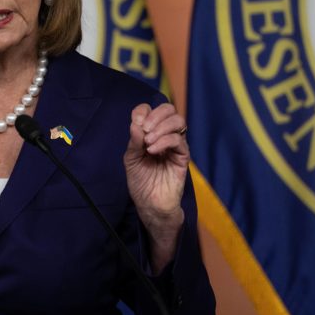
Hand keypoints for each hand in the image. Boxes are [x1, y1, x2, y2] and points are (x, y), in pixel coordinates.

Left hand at [123, 102, 189, 272]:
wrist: (150, 205)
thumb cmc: (140, 182)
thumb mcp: (131, 159)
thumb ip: (134, 141)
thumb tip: (136, 123)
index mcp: (151, 133)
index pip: (152, 110)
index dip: (144, 111)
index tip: (136, 123)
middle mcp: (165, 136)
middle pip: (169, 109)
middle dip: (155, 115)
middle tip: (144, 130)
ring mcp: (176, 146)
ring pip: (178, 121)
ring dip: (161, 127)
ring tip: (148, 142)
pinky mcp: (183, 157)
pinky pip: (179, 141)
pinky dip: (165, 141)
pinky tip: (153, 150)